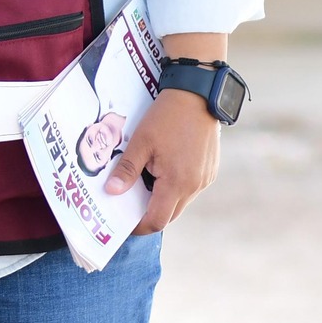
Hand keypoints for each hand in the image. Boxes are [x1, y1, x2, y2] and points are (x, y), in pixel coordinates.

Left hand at [105, 88, 220, 233]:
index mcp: (177, 183)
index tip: (124, 224)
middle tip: (129, 205)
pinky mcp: (209, 170)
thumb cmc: (167, 117)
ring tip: (142, 184)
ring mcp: (205, 179)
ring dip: (162, 199)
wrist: (197, 96)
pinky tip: (160, 171)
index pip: (157, 220)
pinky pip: (190, 188)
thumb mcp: (141, 142)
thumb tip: (112, 192)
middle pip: (170, 214)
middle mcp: (195, 186)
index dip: (139, 226)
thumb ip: (127, 170)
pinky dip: (174, 187)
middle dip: (149, 214)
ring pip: (181, 202)